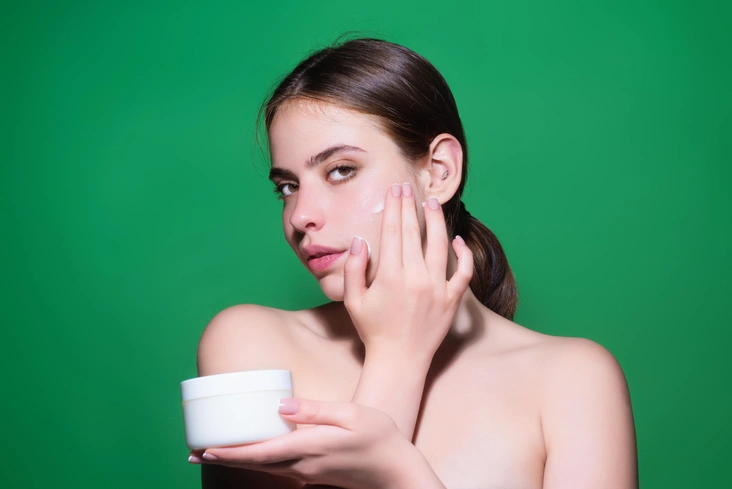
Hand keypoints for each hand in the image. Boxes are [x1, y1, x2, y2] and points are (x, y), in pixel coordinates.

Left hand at [190, 398, 428, 488]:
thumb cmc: (380, 439)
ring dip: (238, 461)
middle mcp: (303, 465)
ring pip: (265, 468)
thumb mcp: (350, 415)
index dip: (229, 452)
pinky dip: (259, 462)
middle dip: (224, 458)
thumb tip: (280, 406)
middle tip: (193, 454)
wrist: (398, 473)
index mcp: (309, 447)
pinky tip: (256, 454)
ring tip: (215, 454)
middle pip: (255, 464)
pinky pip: (279, 469)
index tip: (202, 451)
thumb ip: (314, 410)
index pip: (260, 452)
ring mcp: (309, 474)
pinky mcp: (316, 475)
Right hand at [343, 182, 473, 362]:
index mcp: (390, 276)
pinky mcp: (452, 300)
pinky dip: (463, 254)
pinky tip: (458, 240)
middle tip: (408, 187)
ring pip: (440, 245)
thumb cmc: (373, 331)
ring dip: (436, 221)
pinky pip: (464, 272)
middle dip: (409, 207)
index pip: (392, 232)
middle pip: (413, 233)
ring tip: (431, 203)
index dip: (393, 208)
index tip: (394, 191)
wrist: (400, 361)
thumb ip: (354, 269)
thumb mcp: (353, 300)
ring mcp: (438, 289)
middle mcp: (416, 279)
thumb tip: (361, 241)